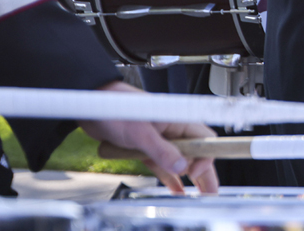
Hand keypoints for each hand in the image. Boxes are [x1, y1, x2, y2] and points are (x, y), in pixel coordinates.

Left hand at [79, 82, 217, 193]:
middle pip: (197, 153)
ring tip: (199, 196)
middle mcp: (173, 130)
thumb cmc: (117, 109)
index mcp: (179, 120)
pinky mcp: (146, 148)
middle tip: (211, 193)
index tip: (195, 172)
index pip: (204, 140)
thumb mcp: (141, 132)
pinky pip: (162, 165)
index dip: (205, 157)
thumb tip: (181, 166)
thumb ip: (161, 149)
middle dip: (205, 173)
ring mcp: (160, 140)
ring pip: (180, 161)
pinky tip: (176, 190)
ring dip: (188, 178)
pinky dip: (169, 177)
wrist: (92, 106)